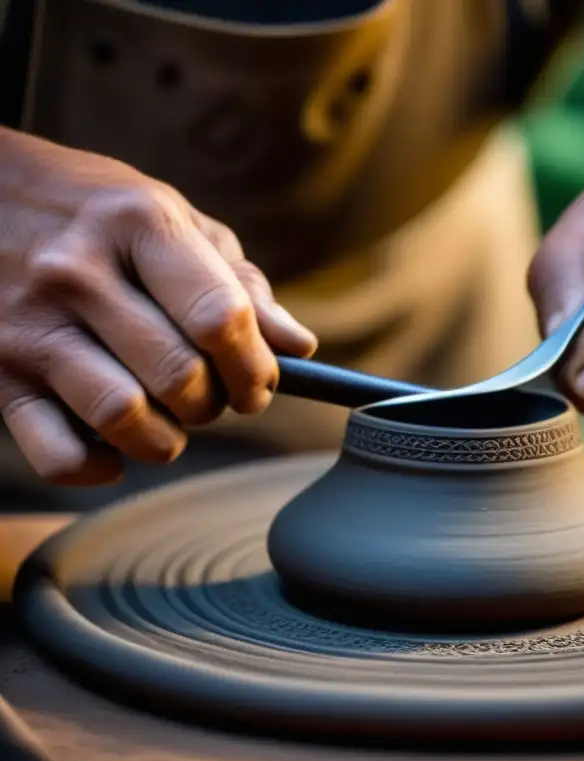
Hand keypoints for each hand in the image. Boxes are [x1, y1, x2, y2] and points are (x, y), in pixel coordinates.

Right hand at [0, 129, 316, 484]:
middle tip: (214, 396)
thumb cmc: (98, 212)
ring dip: (166, 439)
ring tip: (170, 420)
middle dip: (216, 403)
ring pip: (124, 418)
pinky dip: (97, 467)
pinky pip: (57, 454)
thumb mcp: (174, 220)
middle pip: (179, 377)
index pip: (218, 318)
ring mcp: (29, 325)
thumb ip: (239, 282)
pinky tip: (112, 443)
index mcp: (138, 225)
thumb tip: (296, 347)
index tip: (261, 381)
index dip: (255, 366)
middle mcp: (78, 273)